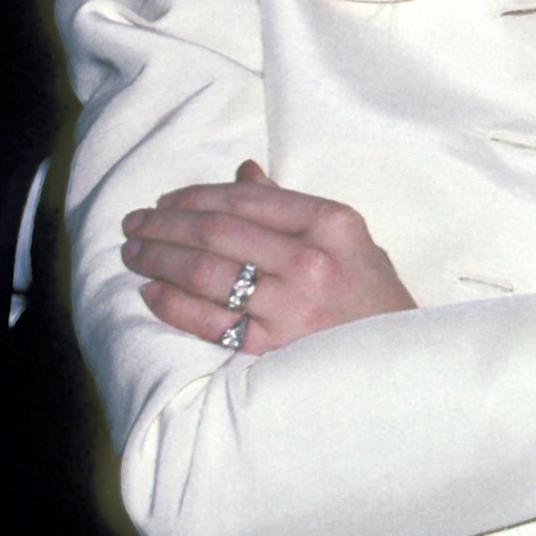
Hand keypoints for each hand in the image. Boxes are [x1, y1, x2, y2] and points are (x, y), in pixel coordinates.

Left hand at [123, 161, 415, 354]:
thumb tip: (242, 174)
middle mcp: (310, 261)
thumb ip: (292, 207)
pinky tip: (152, 292)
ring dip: (159, 260)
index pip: (244, 199)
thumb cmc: (371, 295)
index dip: (193, 196)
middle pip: (216, 232)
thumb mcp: (347, 238)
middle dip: (164, 225)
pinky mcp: (275, 349)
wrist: (401, 362)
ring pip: (205, 273)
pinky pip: (209, 321)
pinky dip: (173, 304)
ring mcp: (291, 307)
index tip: (164, 201)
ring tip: (134, 254)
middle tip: (133, 224)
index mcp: (330, 223)